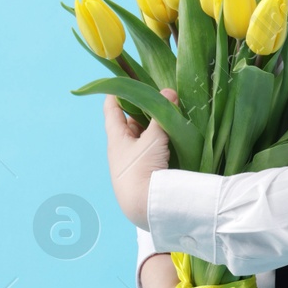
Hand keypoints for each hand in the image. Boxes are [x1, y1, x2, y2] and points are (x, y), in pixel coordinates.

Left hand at [104, 87, 177, 229]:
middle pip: (131, 122)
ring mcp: (134, 162)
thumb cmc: (141, 170)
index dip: (116, 93)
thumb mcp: (152, 139)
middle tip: (161, 96)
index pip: (111, 110)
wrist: (143, 206)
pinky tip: (176, 138)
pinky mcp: (146, 174)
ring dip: (156, 127)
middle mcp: (122, 149)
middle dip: (144, 109)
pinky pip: (154, 152)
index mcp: (116, 138)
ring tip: (173, 115)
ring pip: (144, 138)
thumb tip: (169, 92)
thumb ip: (161, 115)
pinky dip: (163, 143)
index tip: (124, 81)